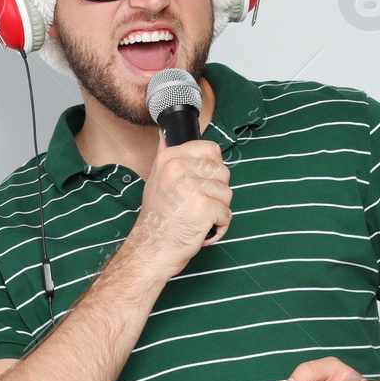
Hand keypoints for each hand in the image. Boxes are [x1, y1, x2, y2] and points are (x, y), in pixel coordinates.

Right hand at [127, 135, 231, 277]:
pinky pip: (227, 213)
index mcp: (171, 158)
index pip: (211, 149)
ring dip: (218, 210)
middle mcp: (180, 169)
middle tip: (196, 204)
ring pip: (227, 193)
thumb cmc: (158, 217)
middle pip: (222, 172)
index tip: (201, 182)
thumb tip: (165, 133)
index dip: (212, 169)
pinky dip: (219, 226)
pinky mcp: (204, 207)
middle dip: (216, 192)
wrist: (152, 247)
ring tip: (198, 217)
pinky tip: (202, 229)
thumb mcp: (156, 178)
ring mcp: (192, 187)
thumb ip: (165, 154)